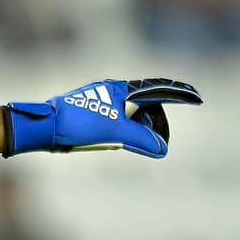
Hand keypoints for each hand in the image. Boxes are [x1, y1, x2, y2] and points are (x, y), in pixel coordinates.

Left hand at [3, 78, 201, 157]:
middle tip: (158, 141)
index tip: (198, 97)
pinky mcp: (90, 114)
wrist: (42, 126)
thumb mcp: (114, 132)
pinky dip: (125, 132)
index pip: (158, 89)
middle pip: (145, 104)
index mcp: (121, 89)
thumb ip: (141, 140)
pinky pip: (117, 121)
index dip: (179, 94)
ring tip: (137, 145)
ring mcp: (100, 102)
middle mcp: (112, 92)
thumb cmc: (76, 123)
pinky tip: (117, 143)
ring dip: (139, 130)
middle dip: (155, 122)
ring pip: (130, 115)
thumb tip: (161, 149)